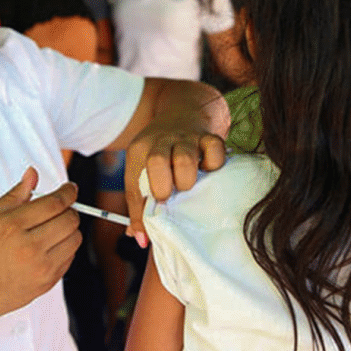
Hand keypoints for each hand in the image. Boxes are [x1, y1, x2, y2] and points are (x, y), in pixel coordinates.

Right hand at [0, 168, 80, 323]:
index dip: (68, 192)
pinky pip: (70, 257)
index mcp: (12, 226)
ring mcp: (41, 267)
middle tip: (59, 208)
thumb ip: (15, 194)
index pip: (54, 203)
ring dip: (69, 229)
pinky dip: (65, 247)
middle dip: (69, 209)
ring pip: (75, 238)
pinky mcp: (48, 282)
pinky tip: (48, 246)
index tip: (70, 188)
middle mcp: (29, 247)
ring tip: (52, 228)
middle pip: (70, 219)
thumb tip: (32, 174)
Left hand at [123, 114, 226, 246]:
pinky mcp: (209, 136)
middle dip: (164, 187)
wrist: (185, 110)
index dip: (143, 207)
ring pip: (184, 158)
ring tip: (189, 185)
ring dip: (187, 179)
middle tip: (171, 195)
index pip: (135, 182)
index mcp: (140, 151)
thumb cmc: (161, 152)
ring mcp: (186, 138)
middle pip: (157, 163)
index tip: (153, 221)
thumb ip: (139, 205)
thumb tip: (139, 240)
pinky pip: (214, 150)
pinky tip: (209, 170)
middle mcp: (161, 141)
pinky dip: (214, 164)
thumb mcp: (142, 170)